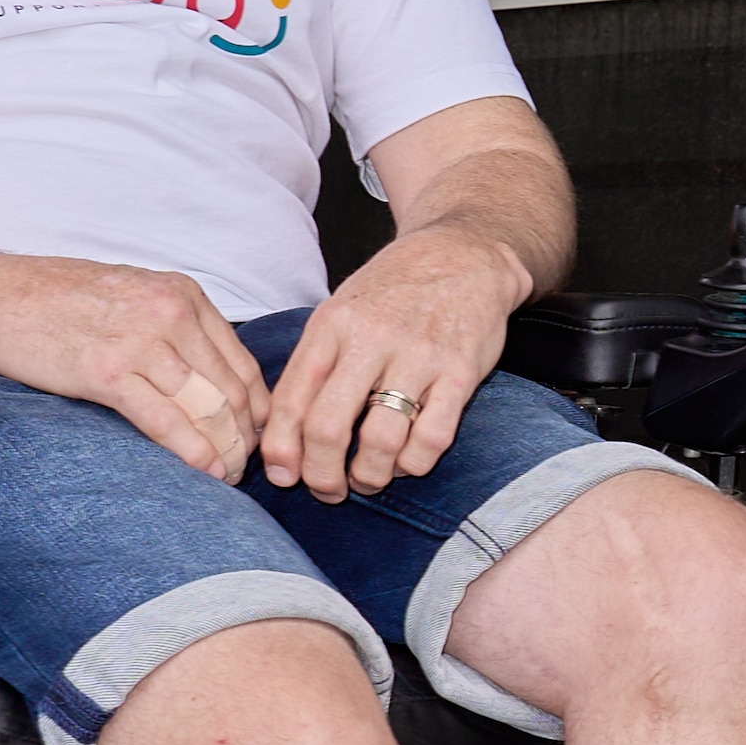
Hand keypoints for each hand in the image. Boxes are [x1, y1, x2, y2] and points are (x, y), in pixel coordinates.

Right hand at [0, 255, 266, 477]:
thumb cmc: (53, 300)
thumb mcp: (131, 296)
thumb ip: (173, 330)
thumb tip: (210, 382)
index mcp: (182, 294)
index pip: (243, 363)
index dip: (257, 411)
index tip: (255, 440)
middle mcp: (170, 312)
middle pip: (233, 390)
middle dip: (245, 439)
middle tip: (245, 471)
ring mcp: (140, 340)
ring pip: (208, 409)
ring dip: (225, 453)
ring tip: (226, 480)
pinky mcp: (107, 371)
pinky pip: (167, 422)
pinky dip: (193, 454)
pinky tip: (204, 475)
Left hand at [260, 224, 530, 498]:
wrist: (465, 253)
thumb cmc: (394, 291)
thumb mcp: (341, 312)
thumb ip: (312, 365)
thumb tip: (281, 433)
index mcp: (332, 325)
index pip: (292, 400)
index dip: (281, 451)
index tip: (283, 477)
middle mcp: (371, 339)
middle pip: (329, 428)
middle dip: (321, 476)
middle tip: (327, 491)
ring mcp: (419, 356)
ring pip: (380, 442)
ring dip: (369, 477)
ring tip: (368, 479)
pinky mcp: (461, 372)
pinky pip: (432, 439)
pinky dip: (413, 464)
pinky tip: (407, 460)